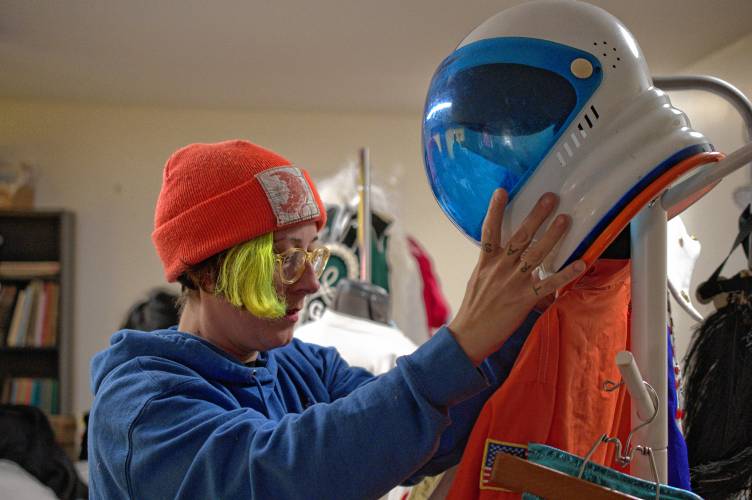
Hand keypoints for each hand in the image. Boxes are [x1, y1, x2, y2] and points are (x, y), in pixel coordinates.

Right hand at [449, 189, 585, 365]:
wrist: (470, 334)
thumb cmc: (474, 308)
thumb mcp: (478, 279)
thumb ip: (493, 264)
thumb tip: (505, 253)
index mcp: (487, 262)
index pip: (489, 231)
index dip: (495, 210)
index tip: (502, 191)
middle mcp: (501, 268)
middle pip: (519, 236)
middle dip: (536, 216)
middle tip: (550, 198)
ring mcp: (513, 282)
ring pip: (535, 254)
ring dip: (552, 236)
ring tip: (565, 219)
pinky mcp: (525, 298)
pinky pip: (549, 283)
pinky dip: (566, 273)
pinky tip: (580, 262)